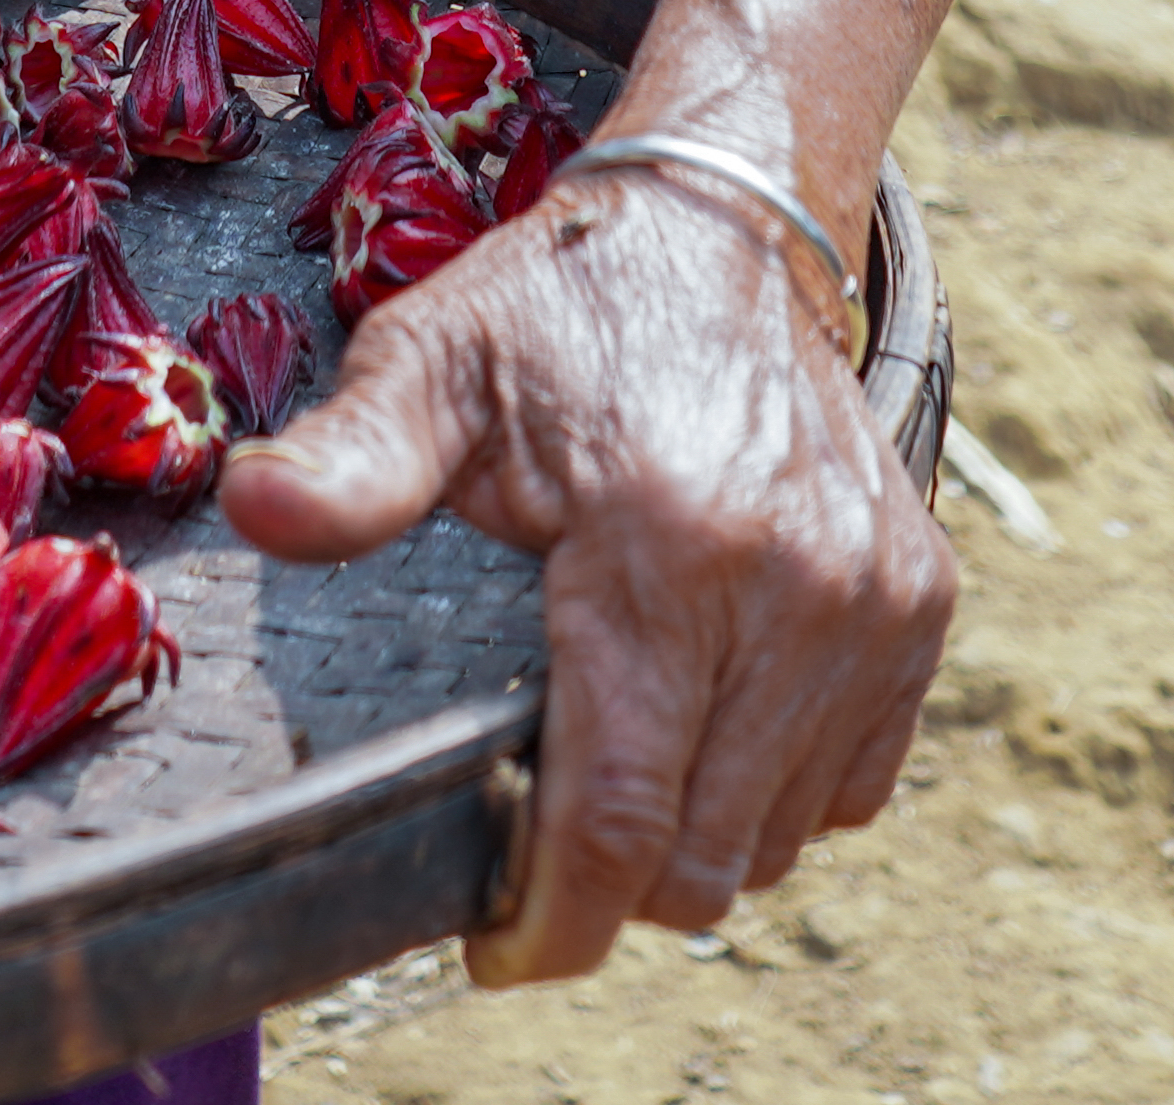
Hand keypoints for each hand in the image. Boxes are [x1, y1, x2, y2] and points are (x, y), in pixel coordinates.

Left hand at [223, 167, 952, 983]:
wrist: (721, 227)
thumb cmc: (558, 307)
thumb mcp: (432, 360)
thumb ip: (354, 458)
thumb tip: (255, 507)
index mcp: (668, 550)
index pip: (619, 816)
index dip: (555, 919)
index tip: (497, 945)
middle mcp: (796, 591)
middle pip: (702, 858)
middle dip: (611, 885)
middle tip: (534, 832)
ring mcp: (873, 604)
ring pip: (779, 837)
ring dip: (691, 837)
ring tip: (610, 766)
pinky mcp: (918, 606)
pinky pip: (852, 784)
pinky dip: (773, 791)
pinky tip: (697, 722)